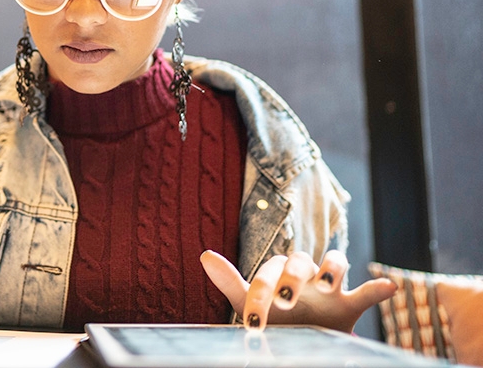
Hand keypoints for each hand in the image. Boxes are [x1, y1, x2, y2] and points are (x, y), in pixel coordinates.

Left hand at [200, 249, 396, 332]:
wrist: (295, 338)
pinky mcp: (349, 306)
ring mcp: (329, 289)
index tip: (253, 321)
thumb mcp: (248, 300)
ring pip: (336, 262)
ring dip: (331, 268)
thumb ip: (230, 280)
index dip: (260, 291)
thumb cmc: (271, 314)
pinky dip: (378, 288)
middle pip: (303, 259)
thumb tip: (205, 254)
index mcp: (280, 270)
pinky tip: (387, 287)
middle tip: (285, 300)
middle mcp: (305, 274)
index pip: (271, 269)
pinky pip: (367, 293)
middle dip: (293, 276)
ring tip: (326, 283)